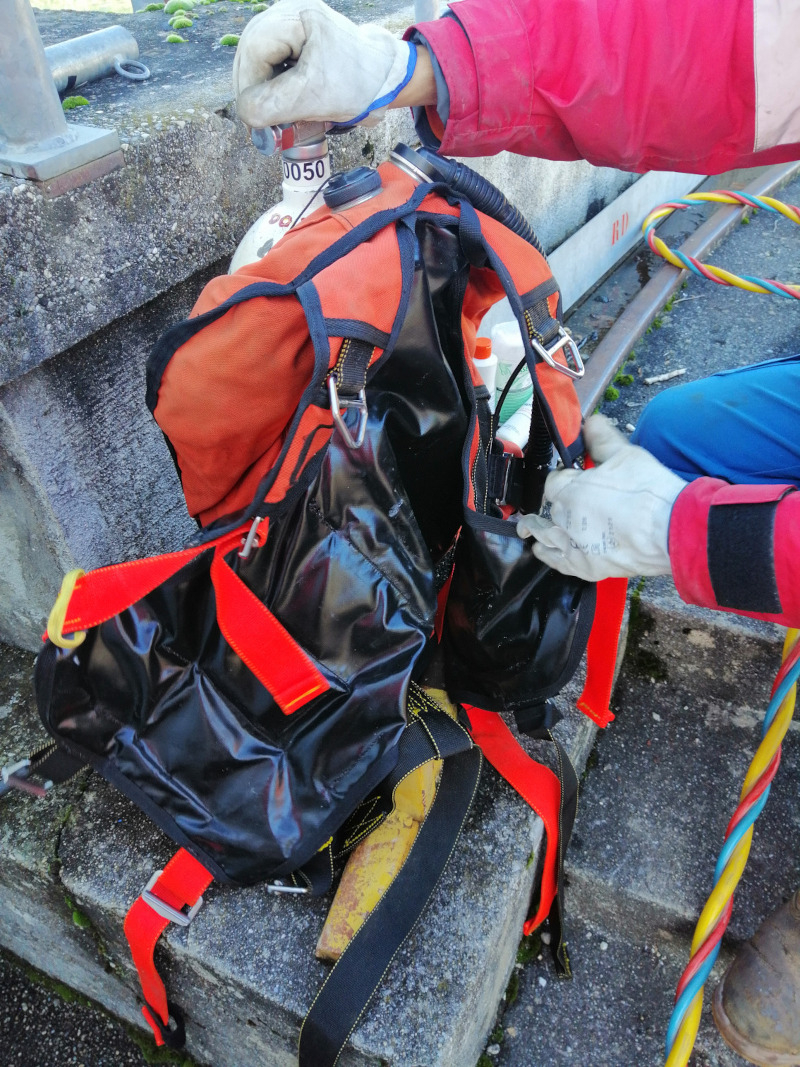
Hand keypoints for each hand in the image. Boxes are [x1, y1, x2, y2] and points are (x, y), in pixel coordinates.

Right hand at [233, 0, 415, 127]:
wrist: (383, 78)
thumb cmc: (354, 84)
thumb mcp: (312, 97)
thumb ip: (272, 105)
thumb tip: (245, 112)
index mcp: (296, 17)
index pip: (254, 49)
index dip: (249, 85)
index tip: (257, 116)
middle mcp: (288, 11)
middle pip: (250, 50)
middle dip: (252, 86)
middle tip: (258, 118)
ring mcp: (289, 21)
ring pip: (256, 55)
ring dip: (258, 86)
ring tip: (268, 111)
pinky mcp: (292, 35)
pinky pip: (268, 57)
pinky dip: (268, 81)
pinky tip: (277, 99)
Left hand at [516, 414, 686, 581]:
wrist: (671, 530)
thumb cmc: (650, 492)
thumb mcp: (625, 454)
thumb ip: (602, 438)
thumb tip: (592, 421)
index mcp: (569, 490)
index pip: (553, 482)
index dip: (562, 478)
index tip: (570, 478)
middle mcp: (565, 519)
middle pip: (549, 510)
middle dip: (550, 504)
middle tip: (547, 504)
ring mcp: (574, 545)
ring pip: (546, 537)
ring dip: (535, 532)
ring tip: (526, 529)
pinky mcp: (586, 567)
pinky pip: (560, 562)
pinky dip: (550, 556)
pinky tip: (544, 553)